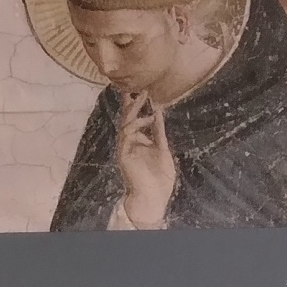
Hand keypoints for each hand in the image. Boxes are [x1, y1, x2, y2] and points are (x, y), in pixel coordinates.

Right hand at [114, 89, 176, 228]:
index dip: (136, 105)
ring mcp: (126, 149)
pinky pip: (127, 136)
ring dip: (135, 111)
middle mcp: (130, 144)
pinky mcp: (124, 155)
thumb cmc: (159, 179)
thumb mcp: (163, 149)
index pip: (135, 120)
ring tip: (145, 98)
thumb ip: (159, 132)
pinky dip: (137, 127)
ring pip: (125, 124)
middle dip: (132, 103)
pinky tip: (148, 120)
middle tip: (139, 88)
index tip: (141, 90)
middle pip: (127, 119)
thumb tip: (158, 112)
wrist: (153, 198)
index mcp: (139, 142)